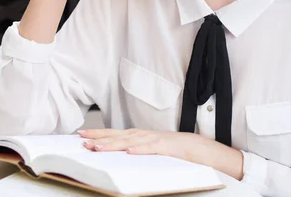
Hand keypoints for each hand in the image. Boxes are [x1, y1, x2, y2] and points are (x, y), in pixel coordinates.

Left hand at [78, 128, 244, 180]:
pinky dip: (142, 149)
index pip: (117, 134)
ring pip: (133, 141)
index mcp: (144, 137)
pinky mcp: (171, 147)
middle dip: (100, 138)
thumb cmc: (181, 153)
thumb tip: (121, 156)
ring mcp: (159, 140)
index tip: (82, 135)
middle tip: (82, 140)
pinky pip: (154, 148)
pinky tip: (129, 151)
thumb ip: (140, 152)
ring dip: (114, 144)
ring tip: (98, 147)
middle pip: (120, 135)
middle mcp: (149, 136)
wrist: (208, 151)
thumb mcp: (156, 153)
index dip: (100, 134)